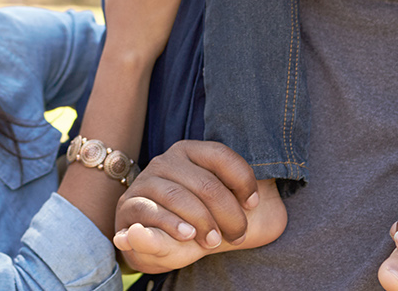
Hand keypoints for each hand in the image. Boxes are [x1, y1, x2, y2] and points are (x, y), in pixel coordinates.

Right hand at [113, 141, 283, 270]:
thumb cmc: (200, 221)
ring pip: (178, 196)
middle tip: (238, 236)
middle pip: (205, 183)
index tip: (252, 205)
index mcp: (192, 152)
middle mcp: (167, 160)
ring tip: (214, 241)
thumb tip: (268, 195)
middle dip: (228, 214)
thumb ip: (249, 198)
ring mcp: (146, 181)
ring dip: (202, 222)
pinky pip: (152, 211)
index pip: (221, 156)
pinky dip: (172, 225)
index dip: (243, 181)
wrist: (160, 244)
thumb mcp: (228, 207)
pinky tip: (187, 236)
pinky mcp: (129, 205)